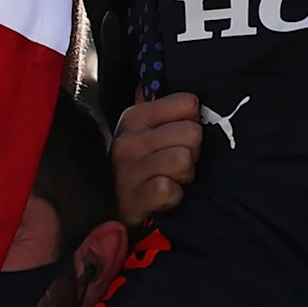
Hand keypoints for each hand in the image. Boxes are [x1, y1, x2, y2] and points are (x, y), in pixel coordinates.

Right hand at [111, 94, 201, 226]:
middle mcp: (128, 141)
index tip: (179, 138)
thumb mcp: (147, 133)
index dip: (192, 122)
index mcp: (135, 118)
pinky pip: (170, 189)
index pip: (188, 104)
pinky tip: (162, 198)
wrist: (114, 211)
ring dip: (184, 175)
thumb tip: (193, 95)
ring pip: (183, 159)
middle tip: (177, 165)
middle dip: (192, 152)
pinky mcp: (132, 200)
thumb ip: (169, 110)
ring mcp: (127, 171)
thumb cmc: (141, 169)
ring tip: (171, 179)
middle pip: (192, 133)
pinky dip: (174, 196)